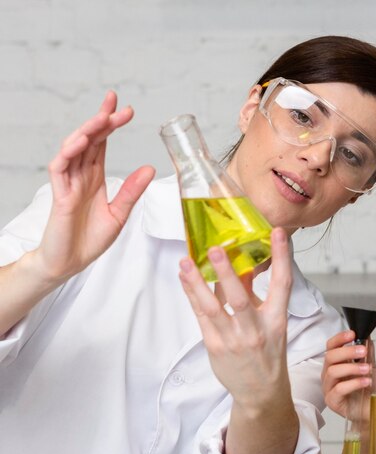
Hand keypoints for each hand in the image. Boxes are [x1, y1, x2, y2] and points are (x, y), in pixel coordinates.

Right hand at [36, 91, 154, 283]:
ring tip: (102, 117)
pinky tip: (82, 141)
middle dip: (102, 120)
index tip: (126, 109)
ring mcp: (69, 184)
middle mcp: (81, 176)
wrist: (70, 262)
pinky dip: (69, 153)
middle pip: (90, 140)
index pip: (103, 144)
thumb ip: (132, 191)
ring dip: (87, 131)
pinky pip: (60, 169)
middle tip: (116, 103)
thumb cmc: (91, 239)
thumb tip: (149, 168)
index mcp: (95, 178)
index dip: (111, 125)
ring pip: (74, 149)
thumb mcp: (119, 214)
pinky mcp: (60, 196)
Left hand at [178, 227, 293, 407]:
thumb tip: (238, 264)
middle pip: (240, 298)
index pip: (282, 284)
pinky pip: (200, 316)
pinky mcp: (214, 346)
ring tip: (185, 262)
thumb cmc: (266, 352)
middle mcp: (256, 330)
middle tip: (215, 249)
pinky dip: (191, 295)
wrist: (260, 391)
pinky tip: (184, 278)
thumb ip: (253, 294)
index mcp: (276, 320)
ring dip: (197, 283)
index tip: (279, 233)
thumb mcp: (269, 322)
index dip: (282, 257)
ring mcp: (233, 340)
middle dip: (226, 273)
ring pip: (212, 308)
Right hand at [322, 330, 370, 417]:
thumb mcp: (369, 368)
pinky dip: (354, 383)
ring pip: (333, 371)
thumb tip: (368, 337)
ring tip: (367, 369)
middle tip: (363, 351)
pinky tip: (365, 381)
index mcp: (335, 364)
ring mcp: (328, 388)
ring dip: (352, 367)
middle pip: (330, 357)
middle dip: (347, 351)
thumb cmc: (366, 391)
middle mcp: (329, 374)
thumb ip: (367, 354)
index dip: (339, 338)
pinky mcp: (332, 401)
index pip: (331, 347)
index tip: (352, 334)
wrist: (370, 412)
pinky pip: (339, 389)